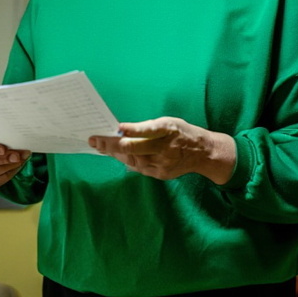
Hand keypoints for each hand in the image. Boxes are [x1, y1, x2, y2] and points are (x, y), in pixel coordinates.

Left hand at [88, 117, 235, 183]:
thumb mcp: (168, 123)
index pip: (148, 130)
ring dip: (114, 152)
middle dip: (111, 144)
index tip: (118, 128)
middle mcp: (165, 148)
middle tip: (95, 139)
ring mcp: (162, 163)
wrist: (203, 153)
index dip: (133, 130)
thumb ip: (147, 128)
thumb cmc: (181, 133)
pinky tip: (115, 154)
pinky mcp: (161, 173)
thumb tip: (122, 132)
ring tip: (99, 145)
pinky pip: (139, 168)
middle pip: (134, 148)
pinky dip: (126, 160)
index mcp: (169, 130)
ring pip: (132, 159)